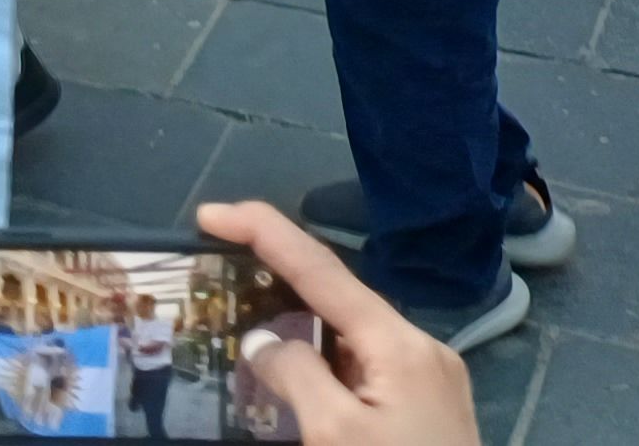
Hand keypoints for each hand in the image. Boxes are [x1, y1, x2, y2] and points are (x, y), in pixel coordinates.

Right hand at [195, 201, 481, 445]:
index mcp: (398, 343)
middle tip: (220, 270)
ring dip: (300, 324)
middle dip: (279, 276)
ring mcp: (429, 377)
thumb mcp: (335, 436)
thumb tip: (263, 340)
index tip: (210, 214)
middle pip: (339, 296)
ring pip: (352, 334)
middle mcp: (419, 348)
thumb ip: (294, 377)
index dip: (263, 232)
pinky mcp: (428, 406)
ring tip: (246, 322)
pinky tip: (296, 373)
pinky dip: (325, 360)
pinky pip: (366, 365)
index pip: (321, 269)